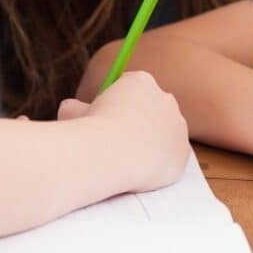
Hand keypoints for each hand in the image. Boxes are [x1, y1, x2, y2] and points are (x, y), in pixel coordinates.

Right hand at [77, 71, 188, 191]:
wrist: (111, 154)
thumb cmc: (89, 129)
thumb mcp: (72, 111)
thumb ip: (77, 107)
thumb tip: (70, 108)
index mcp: (141, 81)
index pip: (132, 88)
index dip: (117, 105)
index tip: (106, 120)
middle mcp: (165, 98)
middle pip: (152, 109)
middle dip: (139, 122)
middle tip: (118, 141)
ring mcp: (177, 125)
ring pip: (163, 134)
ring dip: (150, 143)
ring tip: (127, 158)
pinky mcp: (182, 152)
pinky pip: (170, 158)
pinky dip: (157, 164)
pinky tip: (140, 171)